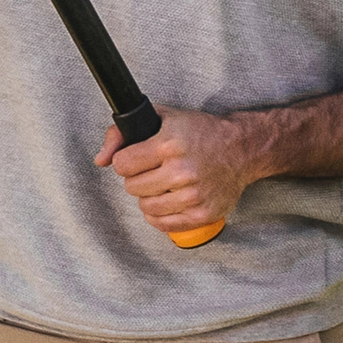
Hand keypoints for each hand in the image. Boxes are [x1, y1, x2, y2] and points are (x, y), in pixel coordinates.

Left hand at [96, 105, 262, 237]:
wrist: (241, 149)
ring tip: (163, 184)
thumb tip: (100, 160)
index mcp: (170, 144)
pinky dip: (160, 215)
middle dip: (138, 178)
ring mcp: (194, 195)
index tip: (137, 158)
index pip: (122, 165)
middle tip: (154, 170)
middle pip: (132, 187)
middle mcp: (182, 171)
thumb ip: (120, 134)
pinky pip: (163, 224)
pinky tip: (168, 200)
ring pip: (146, 207)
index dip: (126, 161)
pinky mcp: (203, 214)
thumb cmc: (199, 132)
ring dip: (149, 197)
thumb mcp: (160, 118)